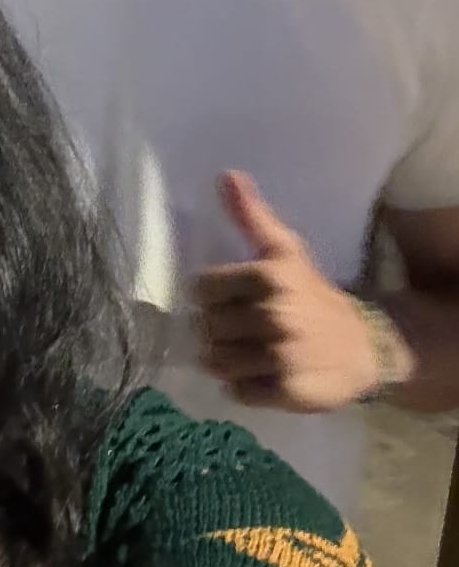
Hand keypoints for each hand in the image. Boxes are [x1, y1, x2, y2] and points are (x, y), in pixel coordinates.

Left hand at [194, 171, 401, 411]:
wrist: (363, 345)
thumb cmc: (313, 294)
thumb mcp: (285, 251)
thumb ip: (252, 215)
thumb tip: (226, 174)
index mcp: (268, 278)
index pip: (202, 289)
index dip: (207, 296)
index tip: (222, 299)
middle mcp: (274, 316)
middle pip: (207, 327)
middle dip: (214, 330)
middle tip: (234, 329)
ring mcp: (280, 356)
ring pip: (217, 362)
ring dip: (222, 360)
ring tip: (242, 352)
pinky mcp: (285, 391)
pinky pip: (238, 392)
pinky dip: (241, 387)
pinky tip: (256, 376)